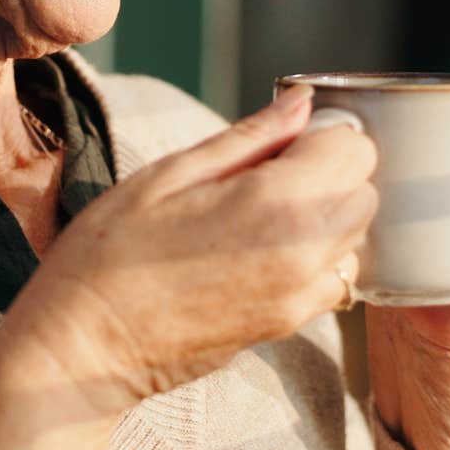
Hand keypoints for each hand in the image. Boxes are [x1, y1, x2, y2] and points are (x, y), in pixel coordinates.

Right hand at [0, 82, 378, 417]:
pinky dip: (316, 259)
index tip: (280, 142)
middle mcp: (302, 251)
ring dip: (327, 217)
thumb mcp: (169, 174)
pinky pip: (334, 280)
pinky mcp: (288, 326)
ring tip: (261, 215)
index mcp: (273, 202)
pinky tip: (260, 252)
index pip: (355, 148)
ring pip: (356, 237)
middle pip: (366, 191)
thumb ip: (249, 137)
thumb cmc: (108, 252)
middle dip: (331, 173)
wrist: (82, 347)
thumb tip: (304, 102)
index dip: (322, 135)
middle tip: (269, 174)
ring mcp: (299, 296)